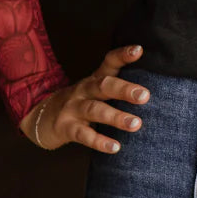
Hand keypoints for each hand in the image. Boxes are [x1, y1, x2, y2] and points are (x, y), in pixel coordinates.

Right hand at [18, 44, 150, 151]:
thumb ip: (117, 87)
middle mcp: (84, 90)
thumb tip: (155, 90)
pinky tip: (115, 147)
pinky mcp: (66, 127)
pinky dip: (99, 141)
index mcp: (94, 79)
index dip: (123, 55)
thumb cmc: (80, 103)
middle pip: (103, 85)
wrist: (41, 117)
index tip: (139, 50)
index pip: (109, 62)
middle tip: (145, 96)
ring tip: (136, 124)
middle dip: (124, 90)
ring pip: (95, 110)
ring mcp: (73, 108)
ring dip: (116, 117)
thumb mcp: (95, 90)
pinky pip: (83, 135)